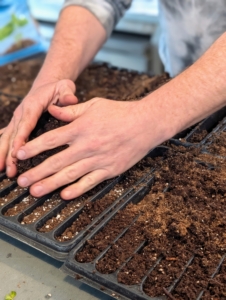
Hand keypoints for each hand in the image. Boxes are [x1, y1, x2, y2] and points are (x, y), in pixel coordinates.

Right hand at [0, 79, 77, 176]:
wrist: (47, 86)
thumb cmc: (57, 89)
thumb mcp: (64, 87)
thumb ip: (67, 93)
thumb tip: (71, 100)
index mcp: (32, 106)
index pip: (25, 124)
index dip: (20, 139)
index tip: (18, 153)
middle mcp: (21, 114)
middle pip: (12, 135)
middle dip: (10, 153)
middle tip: (9, 169)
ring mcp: (17, 120)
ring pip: (6, 138)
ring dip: (4, 155)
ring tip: (4, 171)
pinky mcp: (17, 125)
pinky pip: (7, 138)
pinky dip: (3, 150)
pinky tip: (2, 163)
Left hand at [16, 98, 159, 199]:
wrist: (146, 124)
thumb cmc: (120, 112)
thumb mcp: (94, 105)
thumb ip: (71, 110)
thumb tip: (52, 109)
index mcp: (81, 128)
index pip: (51, 140)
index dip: (33, 148)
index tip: (19, 155)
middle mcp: (86, 146)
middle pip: (56, 161)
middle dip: (36, 172)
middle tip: (21, 181)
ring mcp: (98, 160)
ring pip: (70, 175)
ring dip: (50, 184)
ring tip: (35, 191)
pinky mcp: (109, 170)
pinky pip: (90, 182)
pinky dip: (77, 190)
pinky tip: (64, 195)